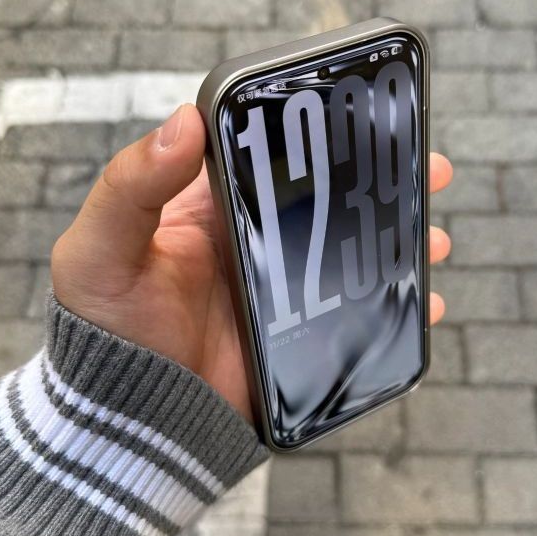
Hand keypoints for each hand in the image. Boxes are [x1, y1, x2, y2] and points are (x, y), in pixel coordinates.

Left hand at [51, 104, 452, 422]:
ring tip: (437, 240)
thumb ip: (131, 186)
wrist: (129, 418)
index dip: (327, 134)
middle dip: (385, 183)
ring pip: (357, 252)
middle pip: (334, 200)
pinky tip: (429, 303)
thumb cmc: (106, 329)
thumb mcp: (99, 248)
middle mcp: (258, 240)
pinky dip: (399, 307)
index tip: (373, 118)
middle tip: (431, 171)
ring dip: (401, 241)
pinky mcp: (304, 335)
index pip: (280, 156)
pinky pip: (362, 314)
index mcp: (217, 206)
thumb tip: (182, 121)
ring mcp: (286, 288)